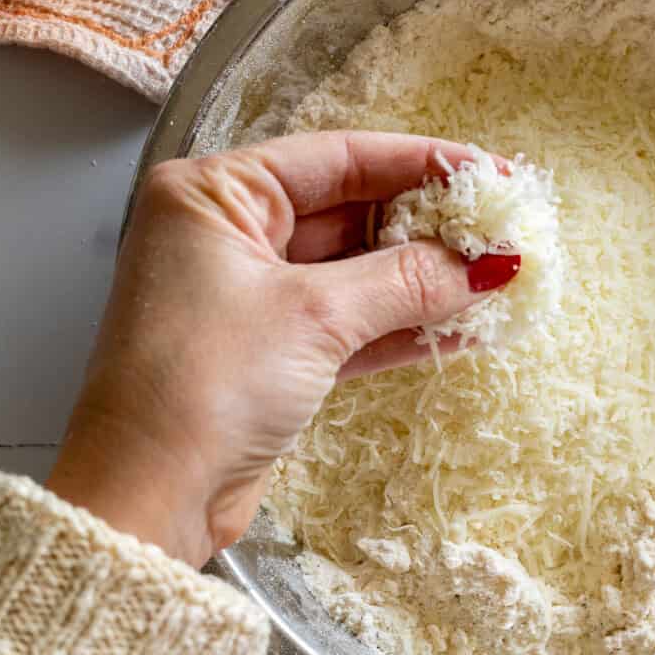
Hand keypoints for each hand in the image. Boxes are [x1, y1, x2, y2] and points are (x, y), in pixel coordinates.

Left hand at [47, 131, 517, 568]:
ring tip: (501, 278)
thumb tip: (487, 264)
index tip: (492, 173)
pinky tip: (465, 327)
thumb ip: (406, 281)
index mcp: (214, 195)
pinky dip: (404, 327)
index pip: (337, 157)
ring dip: (426, 280)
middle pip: (351, 211)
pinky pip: (352, 324)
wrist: (148, 497)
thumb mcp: (314, 316)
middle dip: (430, 226)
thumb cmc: (200, 386)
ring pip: (357, 271)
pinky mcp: (272, 355)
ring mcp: (251, 297)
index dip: (422, 163)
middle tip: (506, 230)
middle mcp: (227, 234)